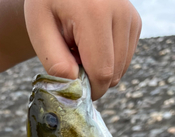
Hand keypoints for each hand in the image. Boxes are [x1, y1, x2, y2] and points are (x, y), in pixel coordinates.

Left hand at [24, 0, 141, 99]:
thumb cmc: (47, 5)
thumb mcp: (39, 30)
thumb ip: (55, 62)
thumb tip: (76, 86)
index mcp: (95, 13)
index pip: (101, 72)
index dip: (88, 90)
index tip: (72, 87)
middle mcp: (120, 13)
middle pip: (114, 73)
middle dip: (92, 79)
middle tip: (71, 61)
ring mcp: (131, 17)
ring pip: (121, 69)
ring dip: (100, 70)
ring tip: (80, 49)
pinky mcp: (135, 23)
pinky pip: (124, 59)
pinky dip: (108, 61)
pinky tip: (91, 44)